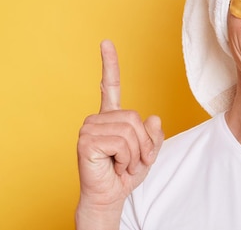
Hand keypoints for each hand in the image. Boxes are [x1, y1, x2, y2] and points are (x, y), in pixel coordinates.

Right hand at [76, 40, 163, 227]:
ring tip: (122, 164)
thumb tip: (153, 117)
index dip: (110, 63)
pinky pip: (122, 142)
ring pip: (130, 130)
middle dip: (142, 144)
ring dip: (134, 154)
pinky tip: (114, 166)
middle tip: (132, 161)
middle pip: (135, 117)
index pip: (110, 84)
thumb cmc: (125, 174)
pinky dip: (127, 158)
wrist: (109, 198)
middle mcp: (98, 118)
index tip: (106, 42)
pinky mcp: (86, 141)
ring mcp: (89, 128)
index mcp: (111, 116)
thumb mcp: (148, 152)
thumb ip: (153, 134)